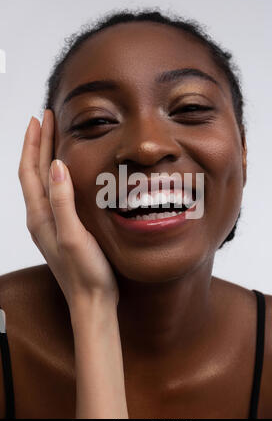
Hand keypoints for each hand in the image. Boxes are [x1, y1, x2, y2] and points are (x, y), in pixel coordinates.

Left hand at [18, 110, 118, 309]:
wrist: (92, 302)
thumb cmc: (85, 273)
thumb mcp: (73, 236)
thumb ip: (62, 202)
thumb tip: (55, 167)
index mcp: (40, 216)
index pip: (30, 171)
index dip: (34, 143)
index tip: (41, 118)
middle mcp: (41, 218)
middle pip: (34, 173)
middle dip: (38, 143)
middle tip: (46, 118)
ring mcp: (51, 223)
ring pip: (43, 182)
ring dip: (45, 157)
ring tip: (54, 138)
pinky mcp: (64, 228)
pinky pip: (55, 193)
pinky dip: (57, 175)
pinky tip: (68, 173)